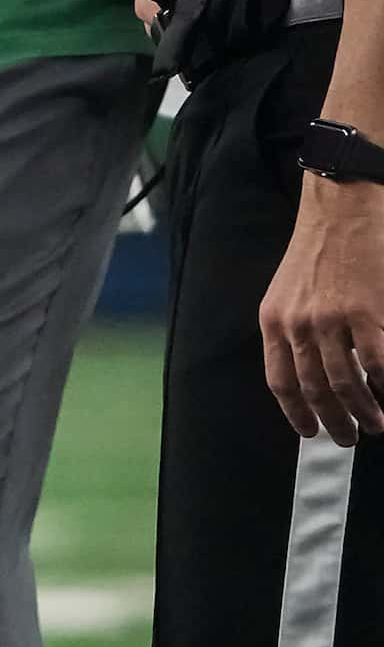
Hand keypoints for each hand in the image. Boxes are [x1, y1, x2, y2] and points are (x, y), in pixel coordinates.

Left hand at [261, 176, 383, 443]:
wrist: (342, 207)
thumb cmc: (319, 250)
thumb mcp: (286, 292)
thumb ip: (291, 330)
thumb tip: (307, 369)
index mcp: (273, 323)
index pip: (280, 382)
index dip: (296, 413)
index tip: (311, 431)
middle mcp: (297, 325)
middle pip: (314, 389)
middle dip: (333, 421)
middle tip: (349, 438)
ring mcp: (331, 319)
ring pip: (346, 382)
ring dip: (363, 411)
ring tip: (376, 425)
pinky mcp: (366, 310)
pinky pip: (376, 361)